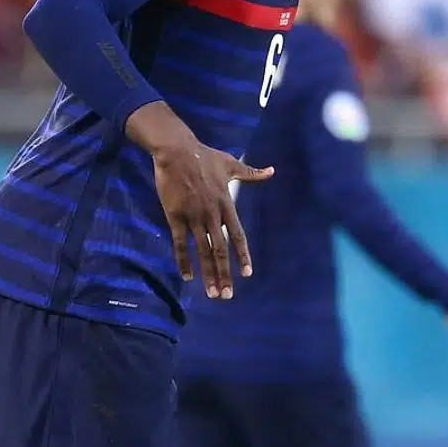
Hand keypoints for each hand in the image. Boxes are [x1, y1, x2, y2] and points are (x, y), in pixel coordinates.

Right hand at [127, 102, 273, 299]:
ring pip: (202, 251)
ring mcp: (193, 217)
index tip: (247, 274)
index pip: (238, 236)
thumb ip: (251, 173)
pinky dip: (183, 261)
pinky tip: (187, 277)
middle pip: (220, 250)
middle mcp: (212, 214)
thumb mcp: (231, 164)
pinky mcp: (175, 216)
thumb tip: (272, 171)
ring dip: (207, 274)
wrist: (177, 151)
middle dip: (225, 274)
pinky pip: (180, 243)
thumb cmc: (205, 156)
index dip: (243, 256)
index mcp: (226, 204)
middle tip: (227, 295)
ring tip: (212, 293)